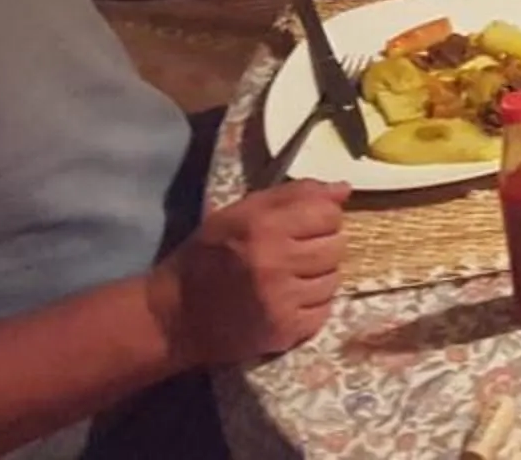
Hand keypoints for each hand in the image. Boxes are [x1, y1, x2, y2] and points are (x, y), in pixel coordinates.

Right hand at [148, 180, 348, 364]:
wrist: (176, 315)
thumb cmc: (208, 256)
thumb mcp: (241, 212)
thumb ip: (294, 196)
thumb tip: (344, 189)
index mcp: (262, 226)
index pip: (328, 214)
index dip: (321, 218)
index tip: (305, 227)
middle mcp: (274, 261)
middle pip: (336, 247)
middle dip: (322, 247)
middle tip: (297, 253)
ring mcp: (281, 300)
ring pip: (334, 280)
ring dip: (318, 277)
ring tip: (290, 278)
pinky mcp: (284, 330)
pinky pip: (324, 311)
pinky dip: (312, 306)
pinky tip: (288, 300)